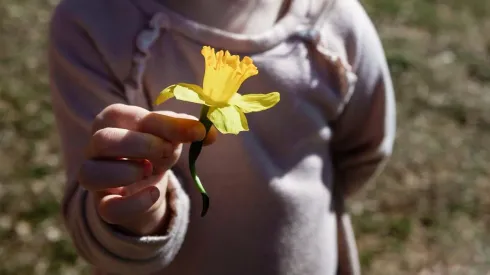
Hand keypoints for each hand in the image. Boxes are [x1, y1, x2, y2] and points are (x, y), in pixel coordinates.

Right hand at [78, 104, 216, 234]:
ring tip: (150, 171)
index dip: (162, 123)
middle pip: (102, 140)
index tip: (196, 131)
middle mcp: (95, 147)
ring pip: (90, 174)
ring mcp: (95, 177)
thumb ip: (186, 129)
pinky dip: (134, 203)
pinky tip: (153, 193)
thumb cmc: (154, 150)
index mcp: (112, 120)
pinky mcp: (103, 205)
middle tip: (167, 151)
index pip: (123, 114)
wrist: (145, 184)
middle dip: (141, 145)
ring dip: (127, 172)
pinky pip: (108, 209)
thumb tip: (209, 132)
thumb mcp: (170, 135)